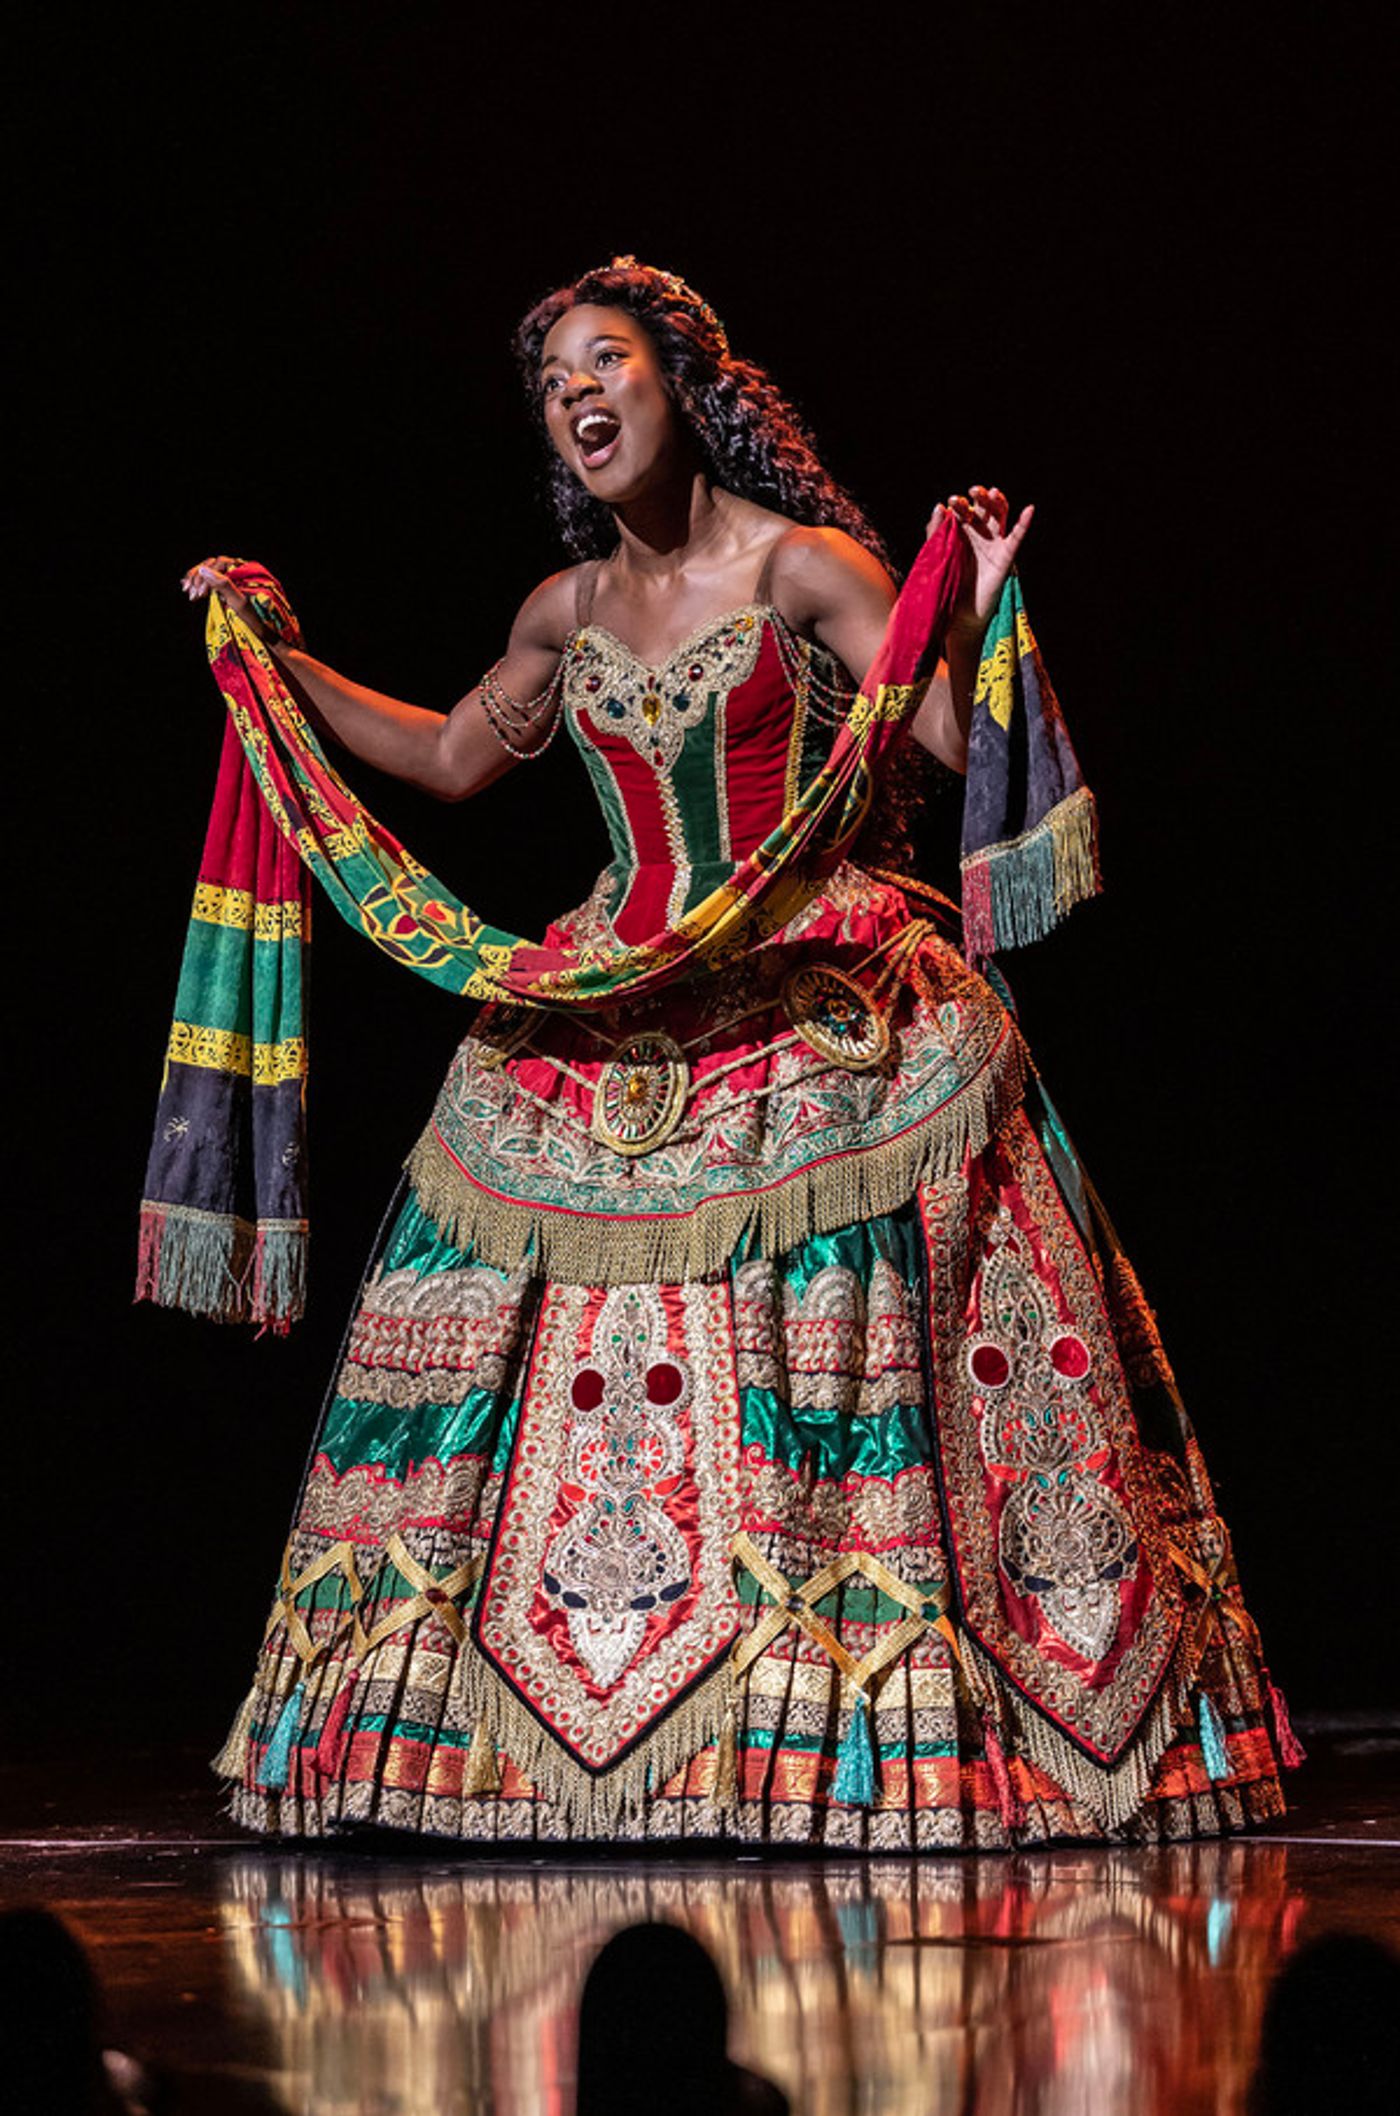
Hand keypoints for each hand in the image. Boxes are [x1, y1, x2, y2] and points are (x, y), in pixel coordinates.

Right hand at [181, 556, 300, 649]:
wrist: (271, 638)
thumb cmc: (259, 624)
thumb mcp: (241, 605)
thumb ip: (224, 585)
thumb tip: (203, 569)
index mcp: (248, 570)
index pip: (219, 563)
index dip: (205, 576)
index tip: (198, 595)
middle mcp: (243, 571)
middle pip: (214, 565)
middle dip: (199, 577)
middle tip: (188, 592)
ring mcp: (238, 579)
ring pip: (213, 572)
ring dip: (199, 580)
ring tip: (189, 593)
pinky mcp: (234, 589)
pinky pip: (216, 581)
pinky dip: (203, 585)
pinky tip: (193, 591)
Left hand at [928, 486, 1033, 639]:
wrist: (959, 618)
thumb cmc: (946, 588)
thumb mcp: (936, 558)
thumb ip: (935, 533)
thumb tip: (939, 507)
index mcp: (961, 533)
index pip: (963, 510)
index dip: (959, 504)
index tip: (951, 504)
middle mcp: (978, 534)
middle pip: (983, 507)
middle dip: (978, 497)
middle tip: (970, 493)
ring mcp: (993, 544)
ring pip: (1000, 515)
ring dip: (997, 501)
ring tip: (991, 493)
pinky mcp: (1006, 557)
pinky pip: (1017, 537)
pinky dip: (1024, 523)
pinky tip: (1029, 509)